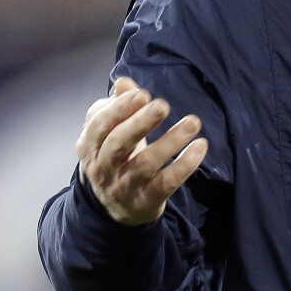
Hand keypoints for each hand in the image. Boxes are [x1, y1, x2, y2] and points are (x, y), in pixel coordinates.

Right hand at [75, 76, 208, 225]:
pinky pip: (167, 183)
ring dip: (170, 141)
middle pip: (118, 144)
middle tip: (163, 105)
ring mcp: (125, 187)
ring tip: (192, 122)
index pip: (99, 126)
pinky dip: (185, 165)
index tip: (142, 94)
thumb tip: (124, 82)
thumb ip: (118, 106)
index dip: (119, 109)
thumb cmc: (116, 158)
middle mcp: (103, 168)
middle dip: (140, 123)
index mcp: (90, 146)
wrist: (117, 208)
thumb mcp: (111, 133)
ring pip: (145, 164)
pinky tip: (200, 146)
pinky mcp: (147, 200)